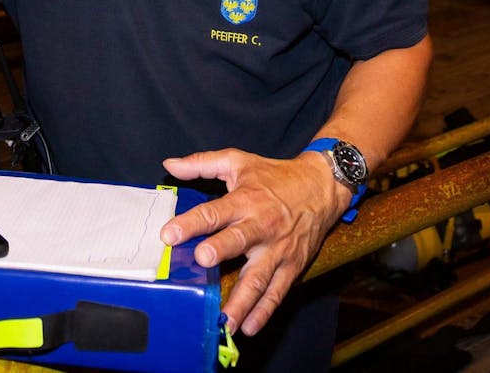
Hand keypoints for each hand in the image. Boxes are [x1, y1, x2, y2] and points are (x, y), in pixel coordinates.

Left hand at [160, 149, 347, 336]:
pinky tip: (249, 327)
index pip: (213, 212)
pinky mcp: (292, 266)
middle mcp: (261, 226)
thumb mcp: (238, 161)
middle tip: (202, 260)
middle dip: (220, 250)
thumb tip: (169, 165)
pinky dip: (264, 311)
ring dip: (241, 300)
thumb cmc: (275, 176)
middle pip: (238, 240)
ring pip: (258, 277)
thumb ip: (202, 164)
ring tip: (224, 321)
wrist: (321, 186)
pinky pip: (277, 292)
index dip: (190, 223)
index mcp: (245, 200)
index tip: (168, 235)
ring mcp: (278, 249)